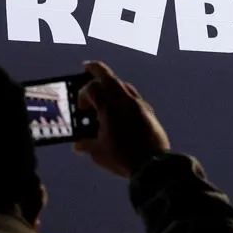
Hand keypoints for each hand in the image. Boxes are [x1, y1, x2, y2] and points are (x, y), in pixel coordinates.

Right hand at [74, 61, 169, 178]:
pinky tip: (120, 110)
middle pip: (108, 76)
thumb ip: (86, 145)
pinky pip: (134, 98)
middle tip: (87, 67)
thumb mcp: (99, 152)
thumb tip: (78, 146)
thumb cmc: (123, 157)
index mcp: (109, 107)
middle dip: (96, 70)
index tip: (81, 108)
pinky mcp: (149, 112)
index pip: (92, 88)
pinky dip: (123, 98)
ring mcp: (139, 104)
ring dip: (111, 86)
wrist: (153, 165)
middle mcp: (125, 100)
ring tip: (104, 94)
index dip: (82, 95)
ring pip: (123, 85)